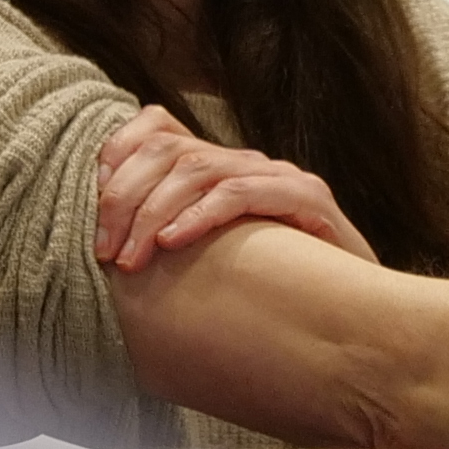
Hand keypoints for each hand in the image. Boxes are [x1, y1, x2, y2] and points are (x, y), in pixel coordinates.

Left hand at [93, 105, 378, 273]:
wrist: (359, 321)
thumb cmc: (278, 297)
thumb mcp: (209, 263)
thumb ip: (167, 240)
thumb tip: (104, 242)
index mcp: (222, 169)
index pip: (157, 127)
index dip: (117, 152)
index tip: (90, 202)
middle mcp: (249, 163)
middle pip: (169, 149)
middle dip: (125, 198)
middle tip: (106, 251)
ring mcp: (280, 178)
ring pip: (199, 169)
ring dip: (154, 213)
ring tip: (134, 258)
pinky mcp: (308, 199)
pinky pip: (242, 192)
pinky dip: (201, 215)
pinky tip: (175, 243)